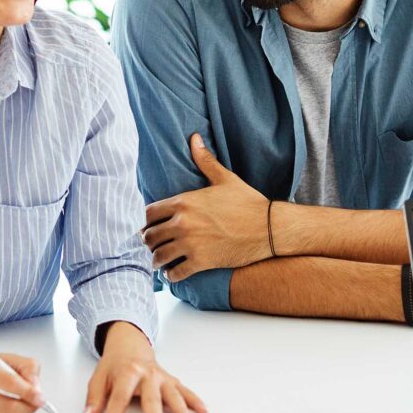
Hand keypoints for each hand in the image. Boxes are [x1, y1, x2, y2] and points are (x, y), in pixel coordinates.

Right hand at [0, 345, 43, 412]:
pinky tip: (12, 411)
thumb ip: (25, 367)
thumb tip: (37, 388)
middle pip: (6, 406)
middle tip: (38, 404)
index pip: (8, 382)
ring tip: (27, 407)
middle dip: (28, 407)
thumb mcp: (0, 356)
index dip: (28, 391)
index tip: (41, 396)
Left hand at [83, 321, 206, 412]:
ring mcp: (161, 377)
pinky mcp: (170, 380)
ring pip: (172, 393)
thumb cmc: (116, 364)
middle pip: (151, 396)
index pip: (120, 396)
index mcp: (127, 372)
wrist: (130, 346)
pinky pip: (184, 390)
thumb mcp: (99, 377)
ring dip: (180, 409)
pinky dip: (194, 400)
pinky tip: (201, 410)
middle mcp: (147, 374)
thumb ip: (94, 398)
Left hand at [144, 134, 270, 280]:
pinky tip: (173, 272)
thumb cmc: (247, 202)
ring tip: (160, 260)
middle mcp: (182, 223)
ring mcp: (191, 244)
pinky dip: (171, 275)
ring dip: (156, 260)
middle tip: (152, 245)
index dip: (144, 221)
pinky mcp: (201, 262)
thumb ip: (205, 160)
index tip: (148, 225)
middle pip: (149, 236)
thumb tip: (194, 138)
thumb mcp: (224, 179)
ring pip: (158, 257)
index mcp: (184, 202)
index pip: (147, 213)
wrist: (268, 228)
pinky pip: (175, 274)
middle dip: (148, 241)